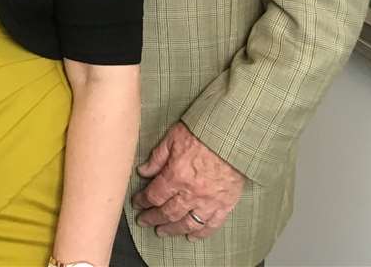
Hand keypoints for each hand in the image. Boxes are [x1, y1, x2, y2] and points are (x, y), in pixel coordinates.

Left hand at [131, 121, 244, 239]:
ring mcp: (209, 201)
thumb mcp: (172, 138)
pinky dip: (201, 234)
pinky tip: (191, 237)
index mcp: (176, 176)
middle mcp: (191, 193)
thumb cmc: (202, 133)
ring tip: (162, 232)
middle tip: (144, 221)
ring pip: (188, 224)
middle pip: (168, 213)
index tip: (137, 203)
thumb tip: (142, 171)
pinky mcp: (225, 204)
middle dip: (153, 218)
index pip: (154, 195)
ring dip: (173, 230)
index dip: (142, 201)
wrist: (233, 137)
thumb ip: (157, 157)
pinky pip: (212, 225)